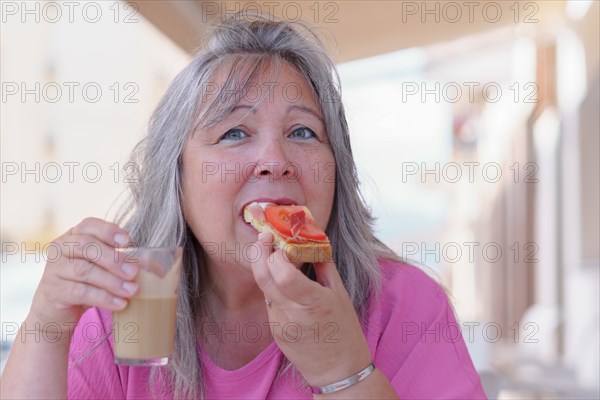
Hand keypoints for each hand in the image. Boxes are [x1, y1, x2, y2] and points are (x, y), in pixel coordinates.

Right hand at [28, 217, 138, 332]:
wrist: (57, 311)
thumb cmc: (86, 283)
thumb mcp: (102, 268)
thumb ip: (122, 262)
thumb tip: (158, 266)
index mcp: (74, 236)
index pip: (89, 225)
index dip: (109, 230)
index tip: (128, 241)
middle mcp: (61, 248)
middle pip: (87, 247)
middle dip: (114, 259)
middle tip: (134, 272)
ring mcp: (54, 269)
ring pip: (85, 271)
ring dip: (112, 281)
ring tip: (133, 291)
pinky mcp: (54, 290)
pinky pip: (80, 292)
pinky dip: (103, 298)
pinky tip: (120, 304)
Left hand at [250, 232, 371, 386]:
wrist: (337, 370)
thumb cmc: (345, 331)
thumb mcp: (341, 294)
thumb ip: (323, 265)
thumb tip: (313, 241)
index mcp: (313, 302)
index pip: (282, 272)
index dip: (277, 253)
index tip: (280, 241)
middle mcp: (292, 313)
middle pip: (263, 276)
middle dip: (259, 252)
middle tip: (264, 237)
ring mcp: (280, 324)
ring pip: (263, 288)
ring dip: (265, 268)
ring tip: (276, 257)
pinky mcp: (274, 331)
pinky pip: (268, 302)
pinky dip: (272, 287)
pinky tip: (283, 284)